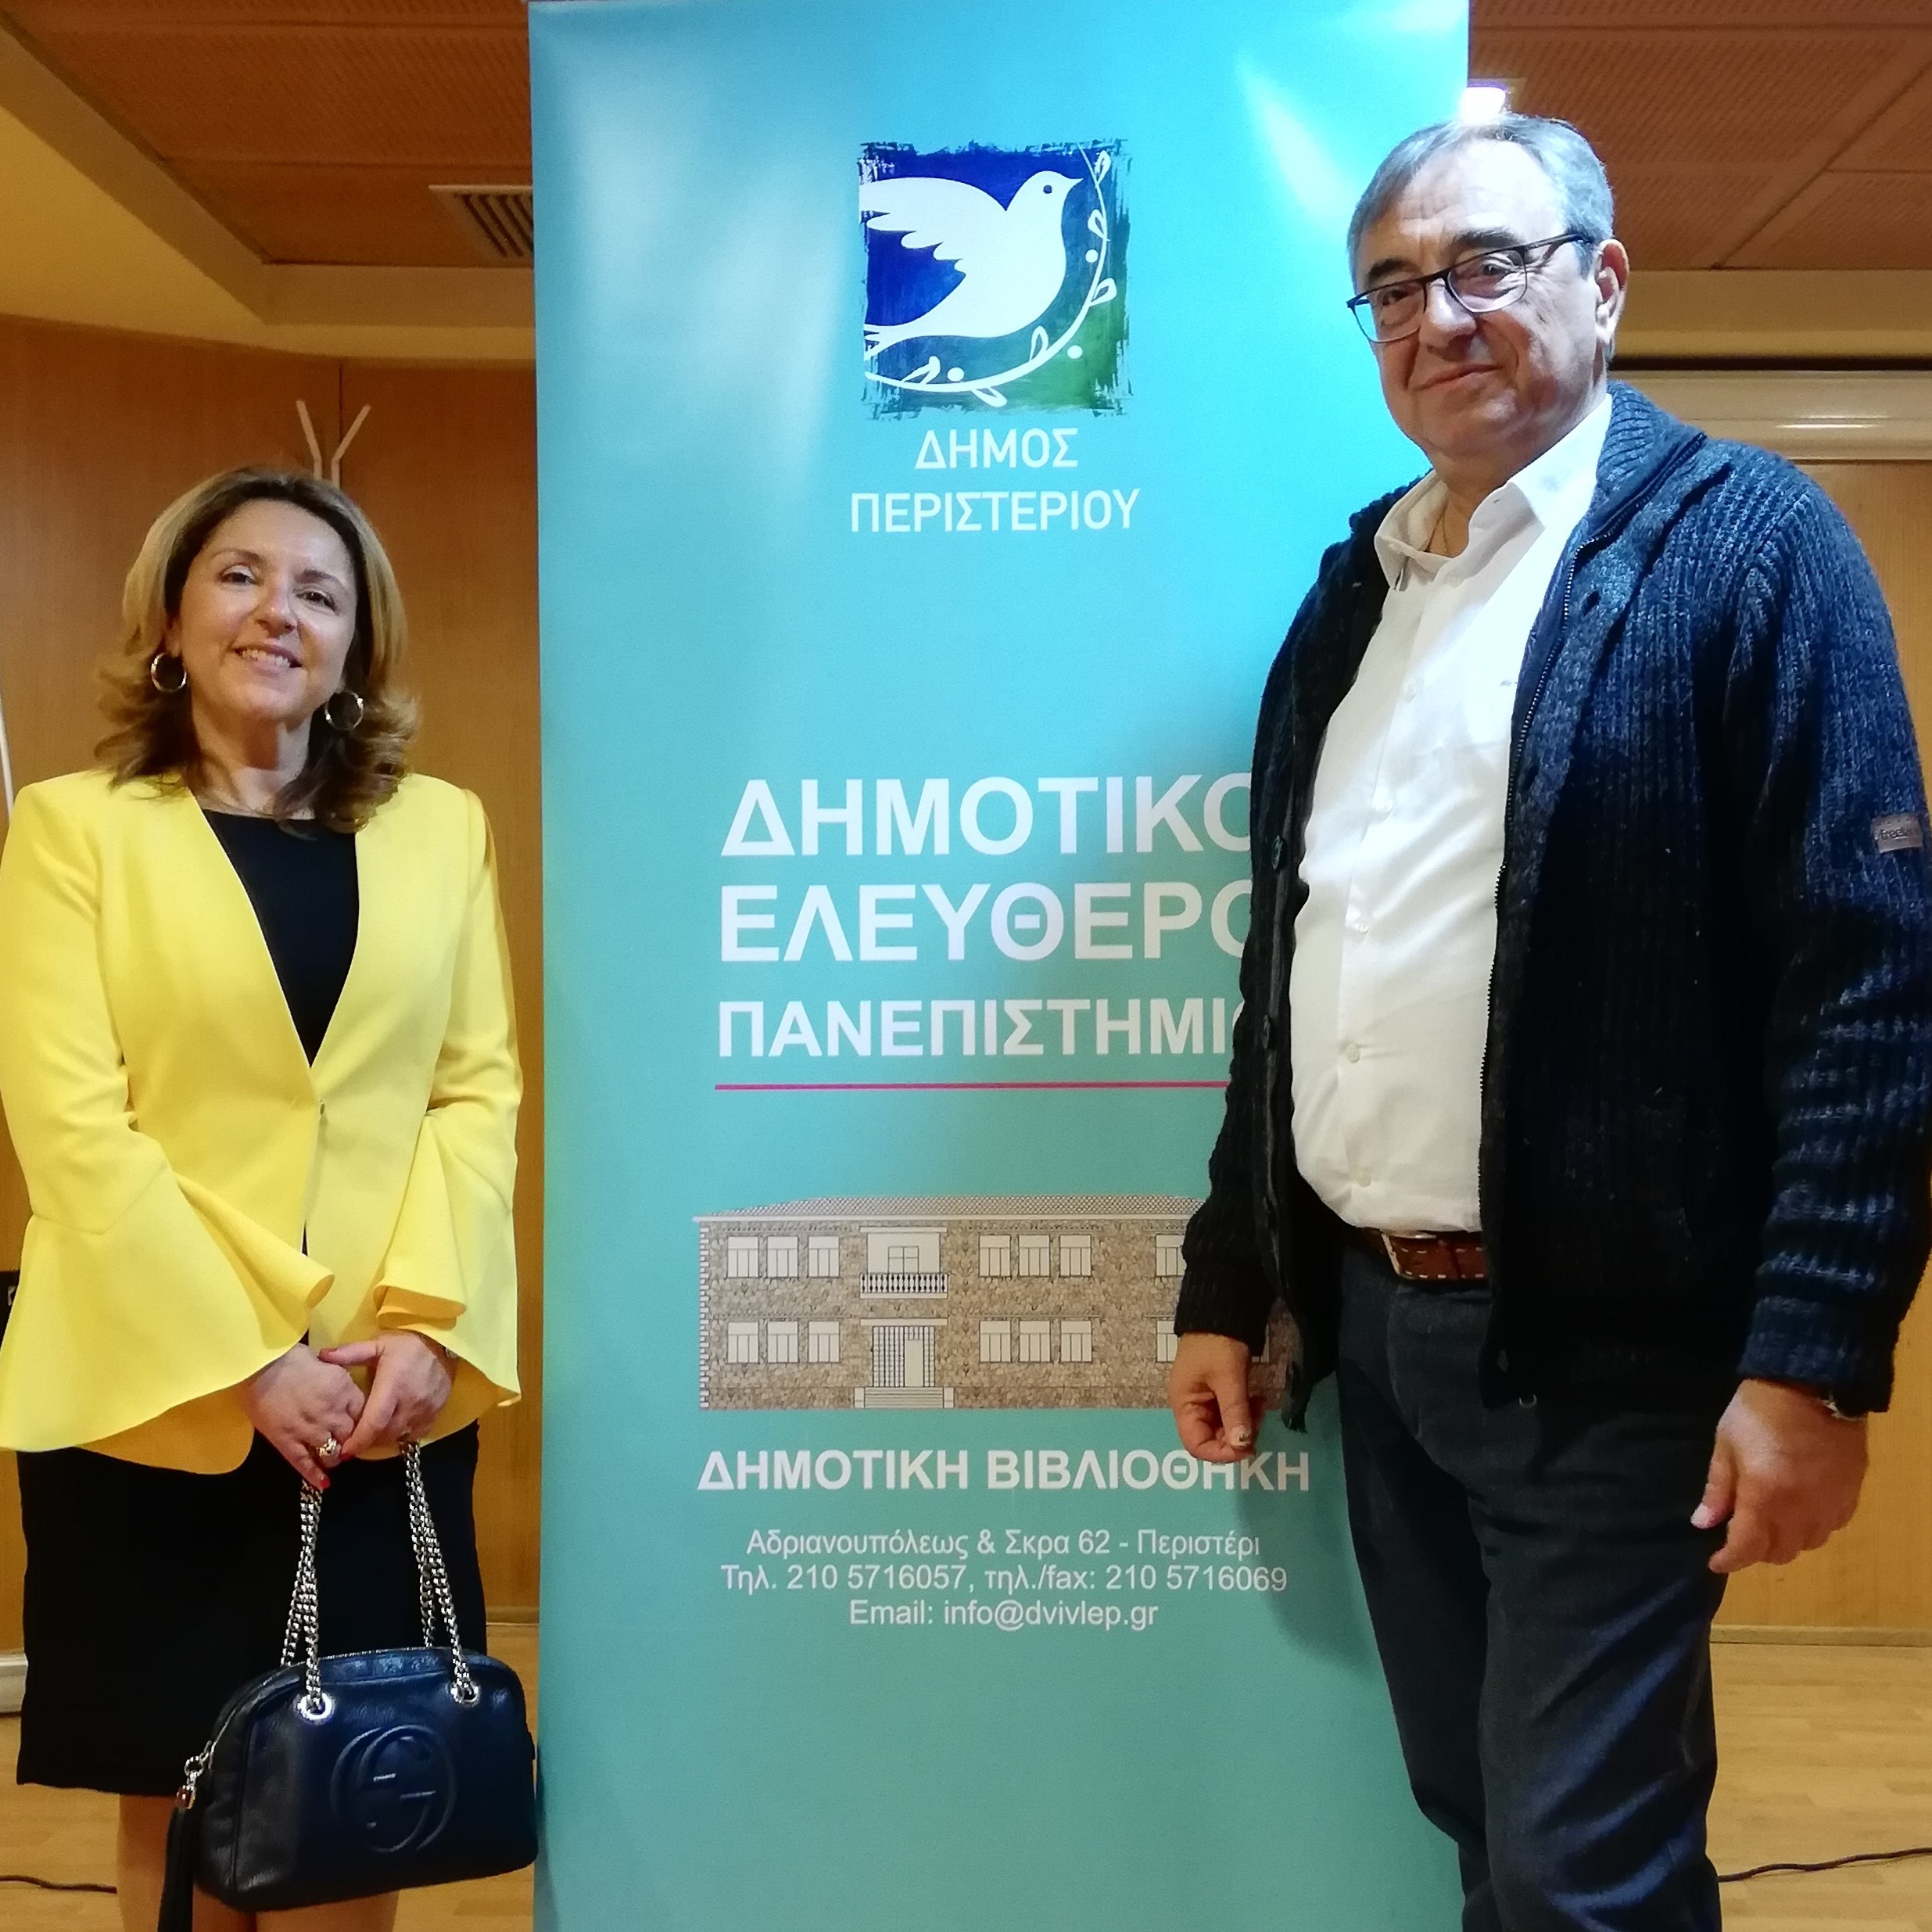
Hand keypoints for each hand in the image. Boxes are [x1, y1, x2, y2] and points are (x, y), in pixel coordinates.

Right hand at [243, 1343, 365, 1488]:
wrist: (259, 1364)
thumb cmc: (291, 1356)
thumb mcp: (328, 1363)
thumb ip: (341, 1381)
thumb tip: (346, 1391)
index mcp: (344, 1391)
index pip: (365, 1414)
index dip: (364, 1421)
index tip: (362, 1425)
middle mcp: (332, 1414)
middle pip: (352, 1436)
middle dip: (351, 1441)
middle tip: (348, 1442)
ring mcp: (310, 1430)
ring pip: (332, 1454)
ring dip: (335, 1457)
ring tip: (333, 1456)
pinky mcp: (287, 1442)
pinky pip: (305, 1464)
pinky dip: (315, 1475)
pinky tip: (323, 1483)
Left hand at [317, 1332, 454, 1459]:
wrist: (443, 1342)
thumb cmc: (407, 1344)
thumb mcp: (378, 1344)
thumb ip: (350, 1352)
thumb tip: (322, 1355)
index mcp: (392, 1386)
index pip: (374, 1422)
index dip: (359, 1440)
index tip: (344, 1451)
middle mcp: (410, 1402)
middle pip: (385, 1434)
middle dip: (369, 1439)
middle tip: (358, 1436)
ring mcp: (426, 1409)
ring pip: (401, 1435)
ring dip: (386, 1437)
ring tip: (376, 1430)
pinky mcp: (437, 1412)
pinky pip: (417, 1433)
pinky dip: (404, 1434)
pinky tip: (397, 1425)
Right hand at [1169, 1333, 1256, 1462]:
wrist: (1222, 1313)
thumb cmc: (1218, 1344)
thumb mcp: (1228, 1378)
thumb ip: (1235, 1412)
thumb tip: (1243, 1445)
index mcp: (1184, 1405)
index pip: (1196, 1445)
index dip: (1220, 1453)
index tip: (1246, 1447)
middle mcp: (1191, 1407)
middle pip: (1212, 1438)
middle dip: (1237, 1437)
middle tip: (1259, 1422)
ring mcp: (1205, 1400)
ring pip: (1224, 1428)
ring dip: (1244, 1424)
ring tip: (1261, 1407)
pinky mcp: (1218, 1393)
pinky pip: (1231, 1414)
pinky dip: (1245, 1413)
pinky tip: (1258, 1401)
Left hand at [1693, 1377, 1868, 1573]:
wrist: (1813, 1385)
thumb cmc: (1758, 1411)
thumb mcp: (1726, 1445)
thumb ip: (1718, 1489)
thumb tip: (1704, 1524)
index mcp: (1763, 1497)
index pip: (1747, 1548)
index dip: (1729, 1561)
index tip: (1716, 1562)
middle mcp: (1799, 1510)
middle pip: (1780, 1552)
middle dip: (1756, 1551)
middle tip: (1741, 1534)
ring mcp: (1829, 1504)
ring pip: (1808, 1544)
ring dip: (1786, 1541)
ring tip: (1771, 1522)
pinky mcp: (1850, 1494)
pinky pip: (1832, 1527)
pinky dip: (1813, 1527)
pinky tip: (1801, 1510)